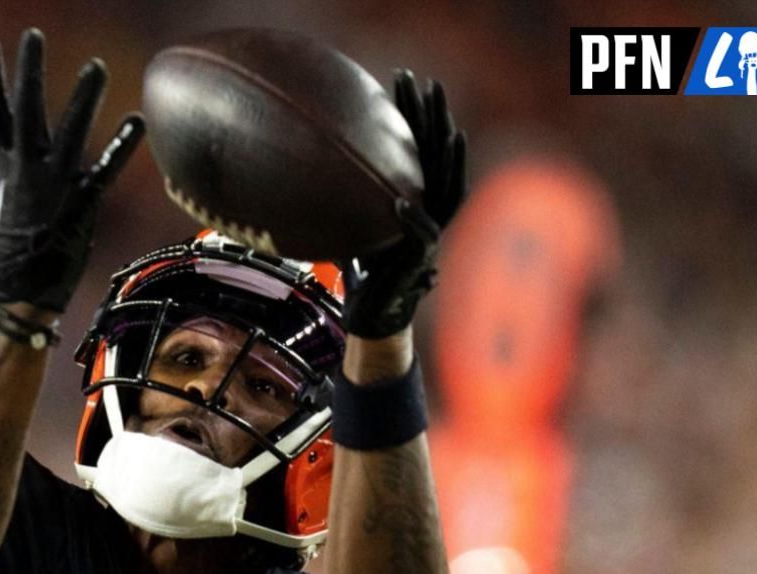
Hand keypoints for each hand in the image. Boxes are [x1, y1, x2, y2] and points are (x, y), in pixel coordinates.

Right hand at [0, 29, 143, 313]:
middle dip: (30, 69)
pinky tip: (137, 120)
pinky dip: (121, 145)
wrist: (15, 286)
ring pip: (70, 130)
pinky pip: (104, 168)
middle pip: (27, 107)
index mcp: (1, 161)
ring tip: (97, 65)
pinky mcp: (81, 200)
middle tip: (34, 35)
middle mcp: (25, 166)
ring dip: (83, 97)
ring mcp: (54, 182)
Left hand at [341, 70, 467, 340]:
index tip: (402, 78)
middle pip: (439, 155)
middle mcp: (430, 209)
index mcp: (416, 196)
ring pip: (449, 189)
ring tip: (449, 132)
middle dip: (436, 118)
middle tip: (428, 84)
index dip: (415, 111)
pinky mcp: (420, 260)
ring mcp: (430, 234)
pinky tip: (401, 200)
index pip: (419, 144)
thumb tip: (307, 166)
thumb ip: (345, 193)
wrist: (370, 311)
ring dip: (449, 160)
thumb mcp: (351, 219)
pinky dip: (413, 217)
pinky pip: (422, 234)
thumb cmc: (361, 263)